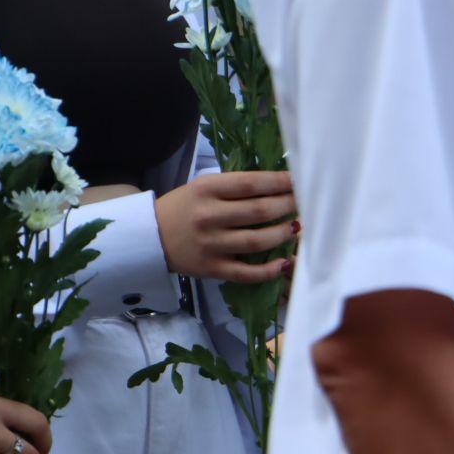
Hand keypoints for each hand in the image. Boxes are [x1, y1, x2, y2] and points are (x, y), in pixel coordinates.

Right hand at [156, 170, 296, 282]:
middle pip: (259, 210)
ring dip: (283, 234)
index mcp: (206, 189)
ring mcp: (211, 244)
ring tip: (296, 227)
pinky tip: (284, 262)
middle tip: (302, 203)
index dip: (279, 182)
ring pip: (257, 241)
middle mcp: (209, 215)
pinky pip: (247, 272)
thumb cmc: (183, 208)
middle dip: (287, 206)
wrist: (150, 237)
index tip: (298, 180)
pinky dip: (269, 269)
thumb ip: (233, 187)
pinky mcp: (212, 268)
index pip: (251, 183)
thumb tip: (276, 187)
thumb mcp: (202, 188)